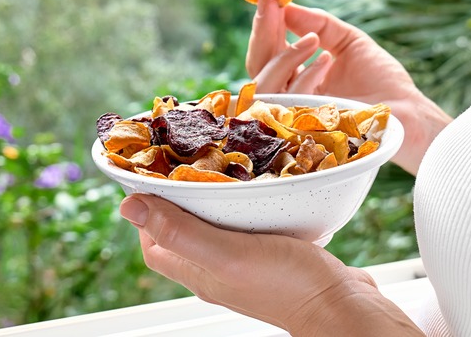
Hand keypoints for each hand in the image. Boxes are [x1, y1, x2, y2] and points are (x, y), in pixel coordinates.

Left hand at [120, 194, 422, 335]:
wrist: (341, 305)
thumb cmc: (287, 282)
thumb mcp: (227, 253)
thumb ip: (180, 230)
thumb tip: (129, 207)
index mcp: (198, 273)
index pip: (155, 244)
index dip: (147, 214)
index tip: (154, 180)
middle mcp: (218, 272)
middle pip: (184, 233)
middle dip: (180, 200)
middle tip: (189, 164)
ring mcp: (247, 266)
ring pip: (218, 228)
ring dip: (215, 199)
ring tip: (223, 167)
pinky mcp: (275, 257)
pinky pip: (251, 227)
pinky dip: (248, 205)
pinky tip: (261, 188)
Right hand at [246, 0, 451, 173]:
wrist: (405, 110)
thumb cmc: (380, 80)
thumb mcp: (348, 41)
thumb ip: (317, 24)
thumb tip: (285, 5)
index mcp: (296, 77)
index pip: (269, 51)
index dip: (265, 23)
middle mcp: (288, 95)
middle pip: (257, 65)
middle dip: (264, 30)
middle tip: (271, 3)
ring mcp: (293, 114)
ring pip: (265, 83)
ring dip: (286, 54)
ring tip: (312, 39)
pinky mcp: (303, 128)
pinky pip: (288, 101)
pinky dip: (306, 76)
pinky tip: (326, 60)